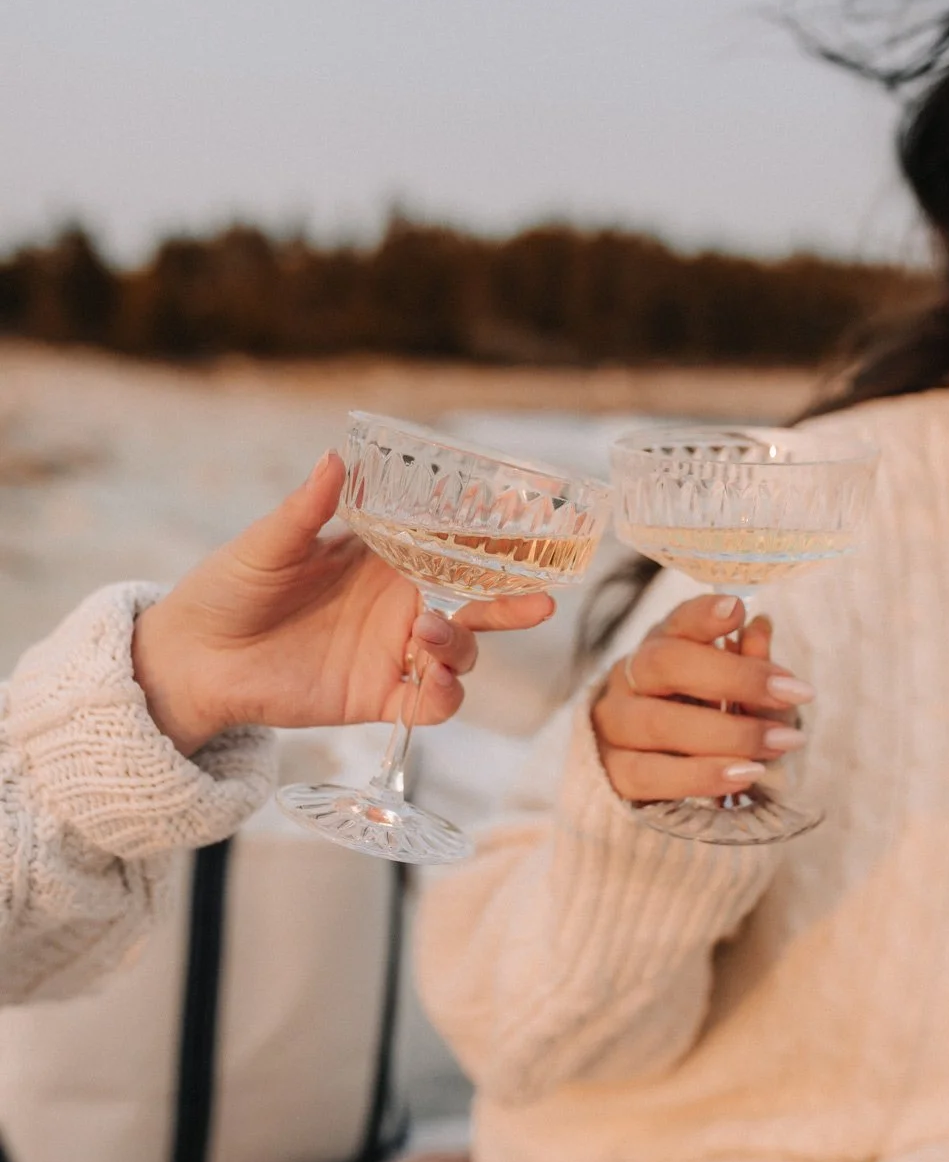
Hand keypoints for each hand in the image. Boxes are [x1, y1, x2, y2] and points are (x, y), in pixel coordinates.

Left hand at [132, 451, 554, 754]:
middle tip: (542, 598)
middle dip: (513, 601)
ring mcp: (391, 651)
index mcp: (381, 559)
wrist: (193, 657)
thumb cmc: (228, 587)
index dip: (489, 535)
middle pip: (475, 603)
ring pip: (461, 651)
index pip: (449, 544)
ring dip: (462, 643)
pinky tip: (435, 682)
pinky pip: (431, 704)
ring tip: (427, 631)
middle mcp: (398, 604)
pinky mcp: (376, 695)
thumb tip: (334, 457)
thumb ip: (306, 509)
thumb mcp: (267, 543)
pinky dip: (445, 696)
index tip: (522, 519)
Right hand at [591, 594, 814, 801]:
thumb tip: (759, 629)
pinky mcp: (610, 771)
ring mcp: (614, 724)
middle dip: (735, 677)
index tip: (738, 610)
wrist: (657, 772)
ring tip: (779, 741)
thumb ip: (749, 667)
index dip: (704, 615)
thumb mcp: (736, 692)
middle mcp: (629, 677)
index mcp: (660, 646)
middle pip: (665, 663)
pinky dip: (701, 775)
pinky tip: (744, 774)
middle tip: (792, 692)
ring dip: (728, 734)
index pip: (677, 621)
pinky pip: (649, 774)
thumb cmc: (707, 722)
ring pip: (658, 722)